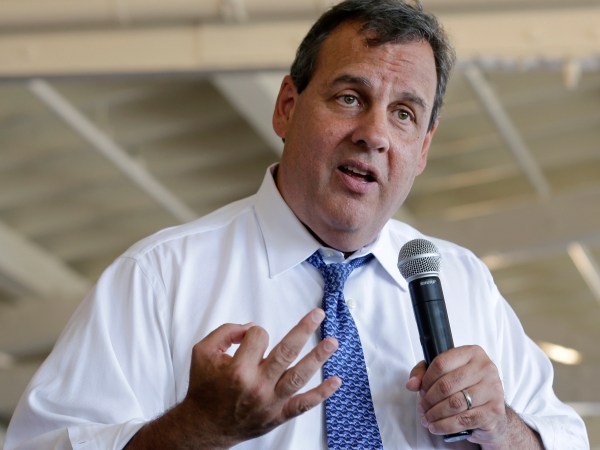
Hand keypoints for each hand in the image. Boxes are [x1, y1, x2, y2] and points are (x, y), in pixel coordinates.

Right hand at [181, 307, 339, 447]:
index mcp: (237, 369)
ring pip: (299, 376)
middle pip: (286, 351)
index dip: (255, 332)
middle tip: (318, 315)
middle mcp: (257, 386)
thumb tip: (251, 328)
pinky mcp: (277, 415)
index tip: (250, 337)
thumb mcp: (202, 351)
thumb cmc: (204, 388)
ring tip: (333, 342)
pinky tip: (335, 381)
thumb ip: (225, 331)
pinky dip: (321, 394)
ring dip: (318, 357)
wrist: (203, 425)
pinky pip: (303, 405)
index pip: (259, 337)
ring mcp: (270, 402)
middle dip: (304, 329)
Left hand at [406, 345, 508, 446]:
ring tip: (427, 418)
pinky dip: (445, 425)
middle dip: (429, 399)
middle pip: (446, 384)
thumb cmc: (466, 388)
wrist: (492, 412)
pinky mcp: (495, 410)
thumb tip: (411, 384)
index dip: (426, 379)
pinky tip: (436, 427)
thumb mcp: (445, 373)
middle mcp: (485, 368)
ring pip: (454, 403)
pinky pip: (463, 420)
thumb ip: (424, 373)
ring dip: (435, 414)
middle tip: (422, 407)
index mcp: (472, 353)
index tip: (421, 389)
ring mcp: (493, 389)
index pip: (441, 363)